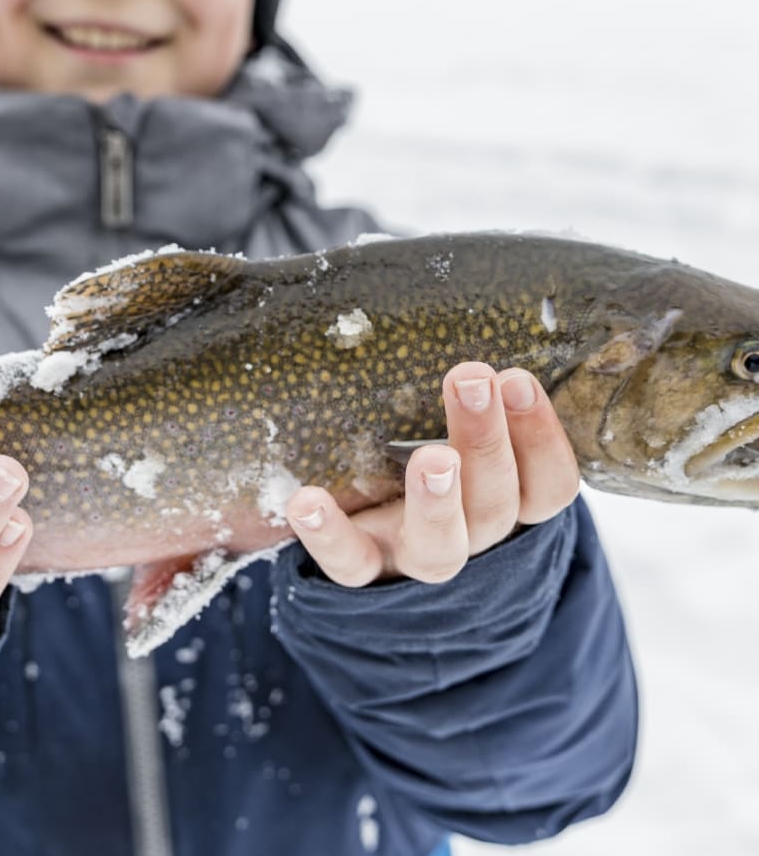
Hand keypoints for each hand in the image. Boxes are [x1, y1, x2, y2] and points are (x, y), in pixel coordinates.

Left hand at [285, 361, 579, 586]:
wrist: (367, 529)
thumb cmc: (418, 445)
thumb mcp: (449, 416)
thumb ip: (465, 379)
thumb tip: (460, 290)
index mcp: (505, 499)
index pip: (548, 486)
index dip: (542, 438)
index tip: (517, 378)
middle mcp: (469, 533)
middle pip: (495, 506)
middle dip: (487, 442)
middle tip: (472, 380)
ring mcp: (412, 554)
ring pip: (440, 547)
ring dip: (438, 501)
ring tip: (431, 458)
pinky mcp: (360, 565)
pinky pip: (348, 564)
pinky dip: (329, 534)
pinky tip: (308, 500)